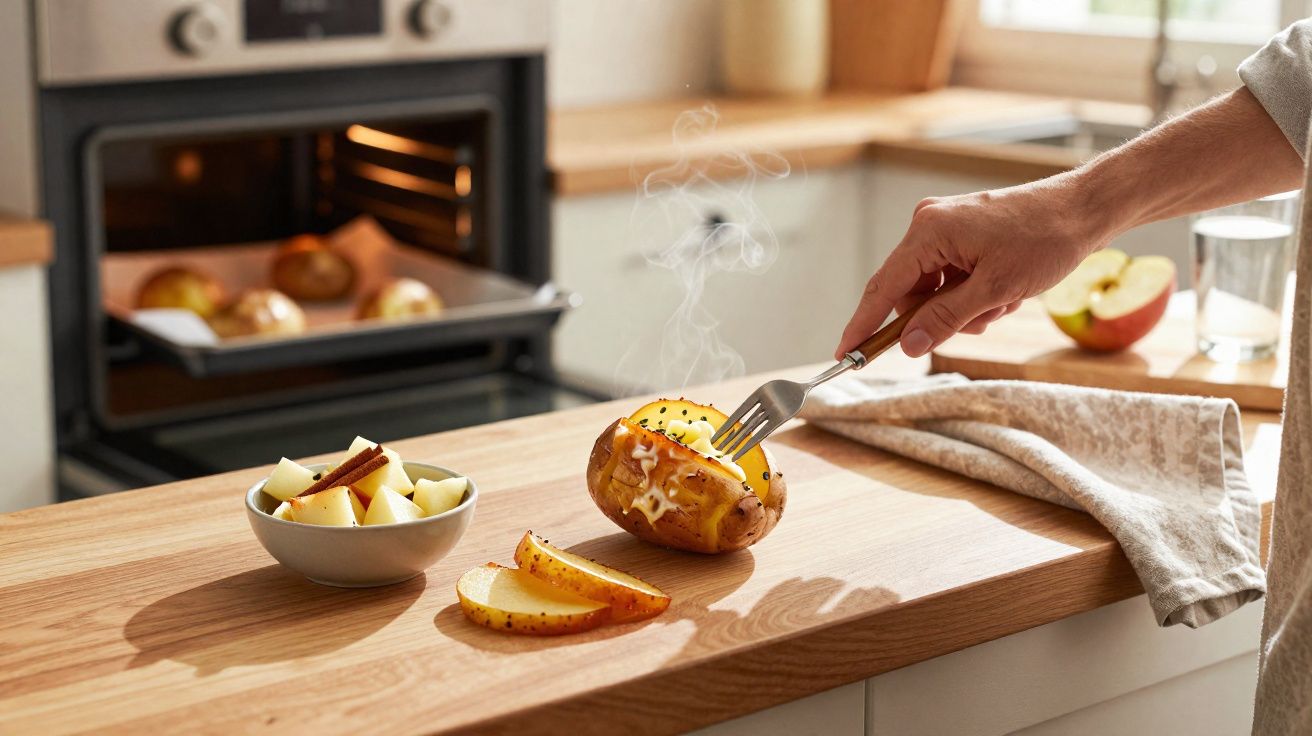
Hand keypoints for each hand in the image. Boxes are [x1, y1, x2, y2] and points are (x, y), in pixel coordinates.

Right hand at [834, 178, 1108, 359]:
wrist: (1084, 210)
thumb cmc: (1045, 241)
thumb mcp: (995, 290)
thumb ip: (945, 319)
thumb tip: (907, 345)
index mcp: (928, 232)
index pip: (882, 287)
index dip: (863, 324)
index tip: (845, 354)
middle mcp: (929, 225)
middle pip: (910, 292)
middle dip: (942, 316)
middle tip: (979, 322)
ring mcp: (946, 229)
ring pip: (935, 291)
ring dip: (965, 308)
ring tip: (1003, 302)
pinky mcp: (962, 235)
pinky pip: (952, 279)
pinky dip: (975, 295)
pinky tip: (1006, 291)